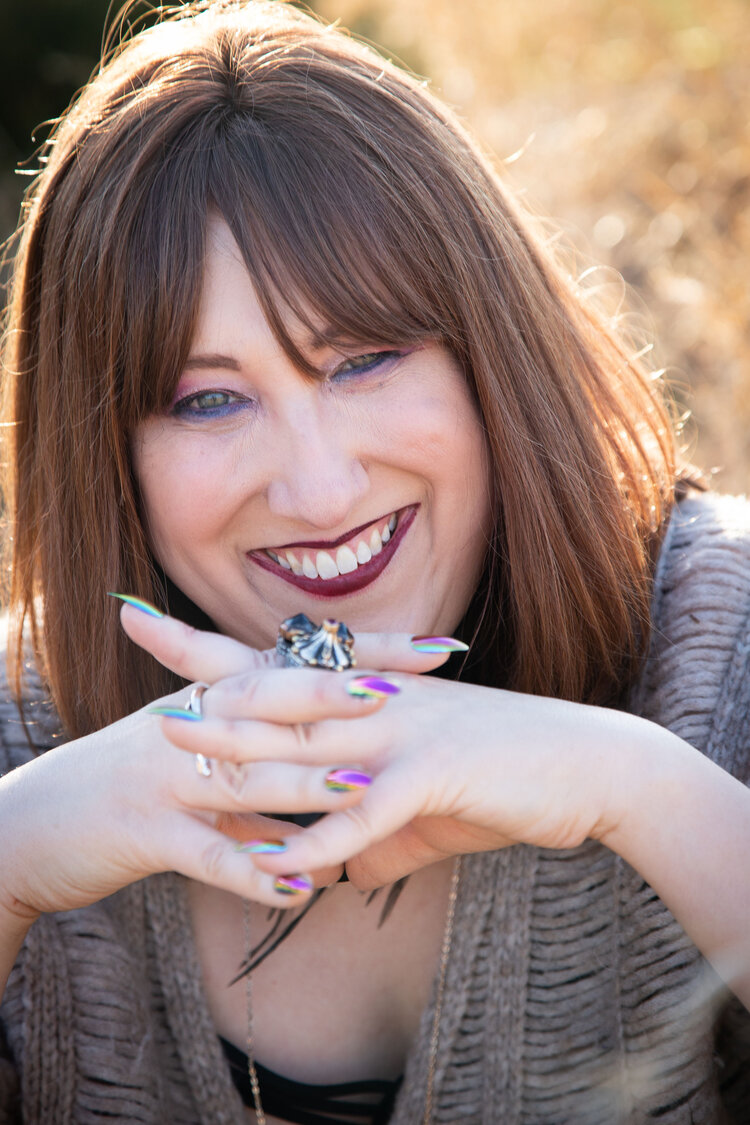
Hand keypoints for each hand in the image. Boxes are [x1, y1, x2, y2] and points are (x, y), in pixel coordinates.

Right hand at [0, 603, 447, 921]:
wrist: (33, 826)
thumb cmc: (125, 789)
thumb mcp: (192, 760)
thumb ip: (257, 765)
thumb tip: (326, 784)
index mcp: (211, 698)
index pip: (299, 663)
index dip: (365, 652)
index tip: (432, 648)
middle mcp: (191, 725)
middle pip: (270, 703)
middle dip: (333, 696)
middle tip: (398, 691)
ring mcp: (166, 777)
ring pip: (243, 776)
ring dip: (303, 787)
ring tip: (363, 794)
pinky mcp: (143, 834)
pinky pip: (206, 854)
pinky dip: (253, 873)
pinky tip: (300, 890)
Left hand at [122, 604, 638, 892]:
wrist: (590, 767)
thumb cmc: (509, 778)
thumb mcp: (430, 802)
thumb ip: (375, 832)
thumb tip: (335, 869)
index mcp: (372, 696)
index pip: (277, 662)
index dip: (210, 644)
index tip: (148, 622)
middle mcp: (378, 702)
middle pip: (276, 686)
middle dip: (203, 673)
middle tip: (133, 641)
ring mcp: (405, 733)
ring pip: (307, 742)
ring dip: (240, 754)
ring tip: (179, 759)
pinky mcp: (437, 774)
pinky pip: (365, 814)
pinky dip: (319, 842)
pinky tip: (278, 868)